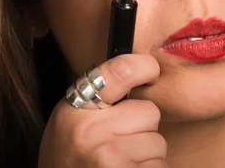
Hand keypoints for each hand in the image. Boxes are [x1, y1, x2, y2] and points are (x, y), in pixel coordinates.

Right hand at [38, 54, 166, 167]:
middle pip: (150, 112)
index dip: (143, 67)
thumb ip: (97, 100)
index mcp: (76, 109)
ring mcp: (111, 159)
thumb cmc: (66, 160)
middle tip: (119, 142)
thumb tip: (139, 73)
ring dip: (147, 155)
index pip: (120, 71)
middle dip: (142, 127)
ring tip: (119, 163)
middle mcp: (92, 131)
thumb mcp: (69, 122)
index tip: (151, 70)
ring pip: (159, 143)